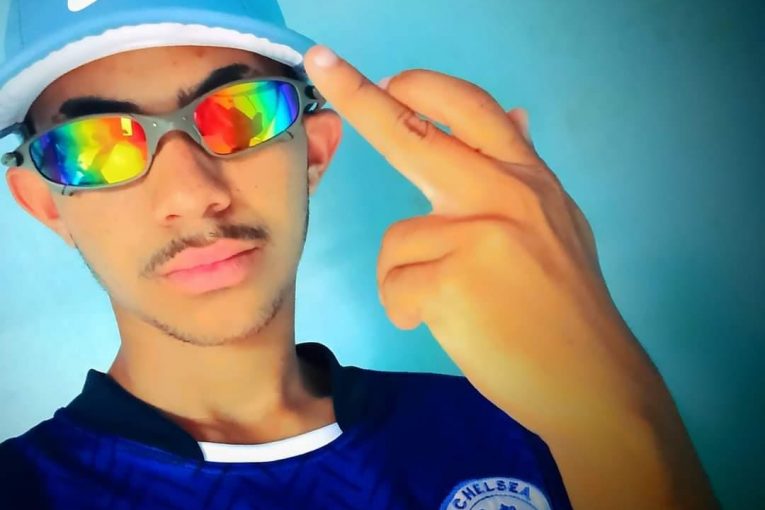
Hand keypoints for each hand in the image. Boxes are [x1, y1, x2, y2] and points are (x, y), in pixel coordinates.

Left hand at [304, 45, 628, 421]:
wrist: (591, 379)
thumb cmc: (566, 309)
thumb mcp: (558, 223)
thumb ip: (523, 173)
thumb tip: (515, 114)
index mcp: (528, 179)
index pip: (472, 110)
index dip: (426, 87)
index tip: (389, 77)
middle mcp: (504, 194)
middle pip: (412, 133)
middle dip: (361, 97)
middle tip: (326, 64)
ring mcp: (478, 235)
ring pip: (396, 241)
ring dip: (406, 277)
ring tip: (450, 304)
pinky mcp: (451, 281)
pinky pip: (394, 287)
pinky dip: (407, 309)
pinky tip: (443, 323)